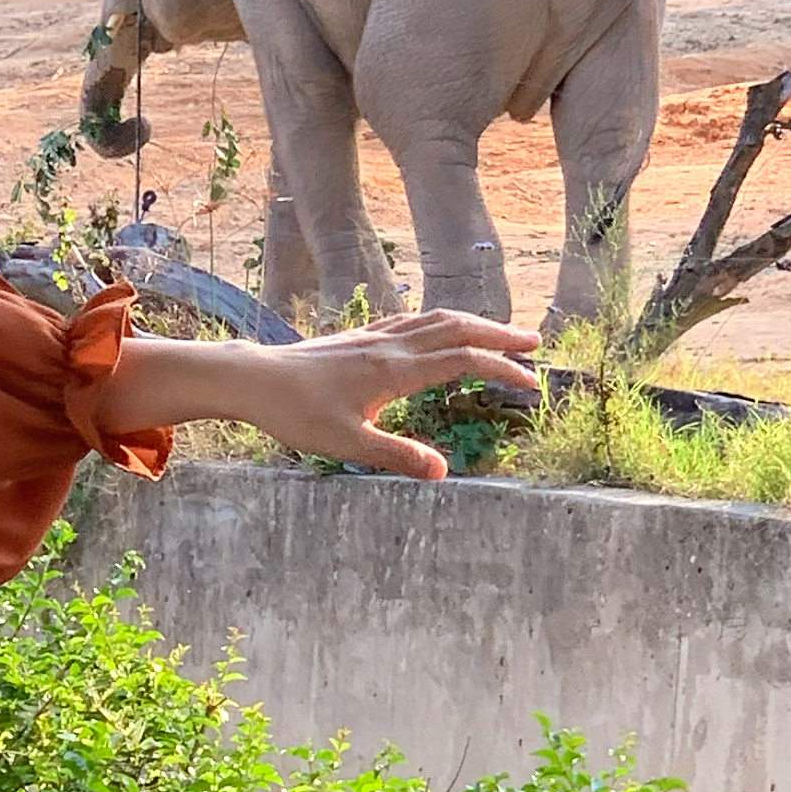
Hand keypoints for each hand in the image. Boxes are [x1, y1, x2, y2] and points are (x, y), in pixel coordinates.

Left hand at [102, 310, 540, 475]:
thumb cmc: (297, 414)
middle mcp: (390, 345)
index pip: (462, 360)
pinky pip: (413, 320)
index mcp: (394, 370)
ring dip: (474, 323)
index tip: (529, 380)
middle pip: (457, 328)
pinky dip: (442, 321)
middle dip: (499, 335)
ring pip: (436, 319)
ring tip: (501, 333)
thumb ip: (396, 456)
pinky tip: (442, 330)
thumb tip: (442, 472)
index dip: (501, 367)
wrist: (255, 379)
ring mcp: (375, 336)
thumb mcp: (347, 443)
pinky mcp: (361, 337)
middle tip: (534, 342)